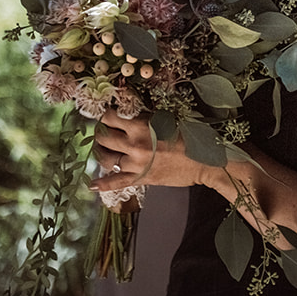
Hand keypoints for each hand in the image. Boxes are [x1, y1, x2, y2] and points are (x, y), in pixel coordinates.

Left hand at [89, 111, 211, 193]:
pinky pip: (117, 182)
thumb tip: (132, 111)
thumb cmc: (191, 137)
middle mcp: (134, 145)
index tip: (107, 114)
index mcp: (141, 127)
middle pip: (104, 138)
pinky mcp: (140, 179)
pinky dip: (103, 184)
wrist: (204, 162)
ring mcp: (135, 164)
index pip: (112, 118)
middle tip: (103, 131)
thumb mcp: (169, 119)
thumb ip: (148, 117)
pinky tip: (92, 184)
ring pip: (106, 159)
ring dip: (101, 153)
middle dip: (100, 133)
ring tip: (102, 150)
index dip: (106, 115)